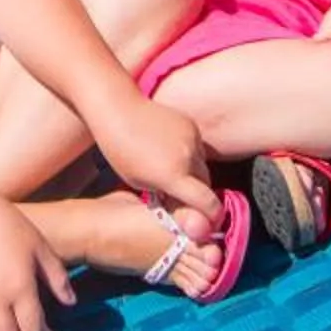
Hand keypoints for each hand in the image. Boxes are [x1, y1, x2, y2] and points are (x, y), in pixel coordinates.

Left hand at [95, 98, 219, 239]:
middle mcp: (188, 157)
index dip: (212, 215)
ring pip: (203, 165)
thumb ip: (165, 195)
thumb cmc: (120, 150)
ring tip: (172, 170)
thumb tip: (182, 204)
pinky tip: (170, 151)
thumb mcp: (138, 182)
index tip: (209, 220)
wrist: (118, 110)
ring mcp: (192, 139)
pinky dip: (190, 154)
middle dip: (199, 193)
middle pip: (207, 184)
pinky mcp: (191, 125)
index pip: (208, 202)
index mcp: (173, 175)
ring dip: (195, 173)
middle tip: (183, 196)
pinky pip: (199, 147)